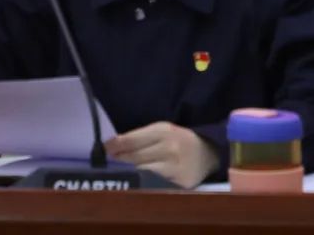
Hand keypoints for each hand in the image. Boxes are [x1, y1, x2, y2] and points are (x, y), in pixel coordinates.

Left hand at [104, 121, 218, 187]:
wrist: (209, 153)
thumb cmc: (180, 139)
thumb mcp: (163, 130)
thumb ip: (142, 136)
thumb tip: (115, 145)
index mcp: (164, 130)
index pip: (132, 139)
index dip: (115, 144)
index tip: (104, 147)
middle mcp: (169, 147)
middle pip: (135, 156)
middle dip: (118, 157)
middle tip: (107, 158)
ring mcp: (174, 166)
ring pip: (142, 170)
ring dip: (128, 169)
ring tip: (119, 168)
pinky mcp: (179, 182)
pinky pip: (154, 181)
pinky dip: (143, 179)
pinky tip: (136, 178)